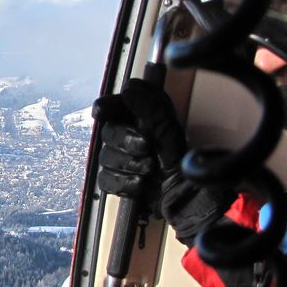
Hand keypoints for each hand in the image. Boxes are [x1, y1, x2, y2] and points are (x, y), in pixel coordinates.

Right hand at [94, 80, 231, 243]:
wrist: (184, 198)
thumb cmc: (181, 162)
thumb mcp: (169, 130)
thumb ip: (149, 108)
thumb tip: (128, 88)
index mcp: (139, 118)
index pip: (112, 106)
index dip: (105, 107)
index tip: (102, 112)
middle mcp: (127, 135)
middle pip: (107, 132)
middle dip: (125, 141)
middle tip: (146, 147)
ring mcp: (120, 158)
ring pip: (105, 157)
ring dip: (128, 164)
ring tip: (148, 170)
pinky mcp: (116, 180)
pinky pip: (105, 178)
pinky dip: (123, 183)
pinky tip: (139, 184)